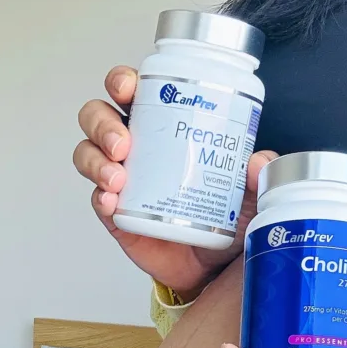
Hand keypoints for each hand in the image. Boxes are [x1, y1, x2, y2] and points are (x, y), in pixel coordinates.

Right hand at [73, 65, 275, 300]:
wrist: (218, 265)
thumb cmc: (228, 218)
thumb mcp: (250, 193)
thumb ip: (258, 174)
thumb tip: (258, 160)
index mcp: (166, 129)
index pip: (135, 93)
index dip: (122, 82)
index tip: (128, 88)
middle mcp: (139, 150)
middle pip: (99, 117)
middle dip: (102, 122)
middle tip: (123, 142)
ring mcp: (123, 181)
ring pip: (88, 154)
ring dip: (95, 159)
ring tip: (118, 176)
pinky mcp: (117, 215)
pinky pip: (97, 200)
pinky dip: (99, 197)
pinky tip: (111, 200)